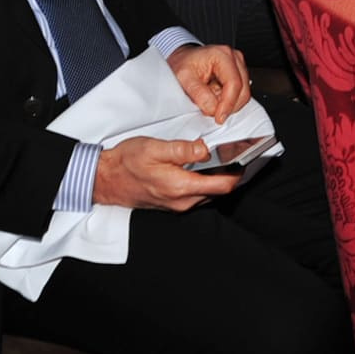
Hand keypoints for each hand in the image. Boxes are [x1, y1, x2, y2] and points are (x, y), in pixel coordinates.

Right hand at [93, 136, 241, 210]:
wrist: (105, 180)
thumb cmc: (126, 163)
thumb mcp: (155, 148)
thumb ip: (184, 150)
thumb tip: (207, 149)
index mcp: (181, 187)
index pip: (222, 185)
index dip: (239, 173)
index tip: (248, 159)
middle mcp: (182, 201)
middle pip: (219, 192)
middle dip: (232, 175)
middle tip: (240, 156)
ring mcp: (177, 205)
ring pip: (209, 195)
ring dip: (219, 180)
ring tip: (226, 161)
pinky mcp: (172, 204)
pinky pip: (197, 196)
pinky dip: (206, 184)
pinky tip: (205, 170)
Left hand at [168, 42, 249, 123]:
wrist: (183, 60)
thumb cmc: (183, 64)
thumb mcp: (183, 78)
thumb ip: (198, 94)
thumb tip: (213, 108)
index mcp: (222, 55)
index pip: (234, 84)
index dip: (227, 104)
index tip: (218, 117)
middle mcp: (234, 58)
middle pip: (243, 91)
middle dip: (227, 106)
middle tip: (210, 110)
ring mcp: (239, 66)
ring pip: (243, 94)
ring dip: (227, 104)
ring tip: (210, 99)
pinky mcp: (239, 75)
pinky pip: (239, 94)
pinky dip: (228, 101)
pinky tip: (215, 96)